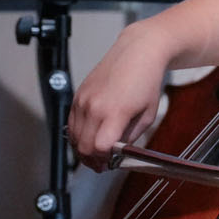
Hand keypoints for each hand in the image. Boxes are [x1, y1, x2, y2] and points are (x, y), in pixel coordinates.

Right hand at [67, 19, 173, 170]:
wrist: (138, 52)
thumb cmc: (147, 80)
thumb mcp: (147, 115)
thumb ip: (130, 137)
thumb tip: (117, 153)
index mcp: (115, 112)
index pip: (99, 148)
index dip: (104, 160)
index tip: (110, 163)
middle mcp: (94, 106)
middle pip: (83, 146)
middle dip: (92, 160)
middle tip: (101, 166)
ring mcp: (83, 100)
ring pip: (73, 136)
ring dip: (82, 149)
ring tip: (94, 155)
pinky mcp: (78, 95)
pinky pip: (71, 122)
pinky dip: (77, 134)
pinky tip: (88, 138)